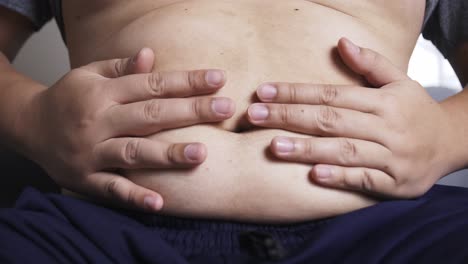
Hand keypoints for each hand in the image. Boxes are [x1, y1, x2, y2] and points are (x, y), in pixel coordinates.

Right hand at [19, 48, 234, 210]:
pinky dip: (135, 196)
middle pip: (151, 115)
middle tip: (224, 109)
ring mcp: (92, 151)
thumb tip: (151, 55)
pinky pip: (112, 188)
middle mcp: (99, 120)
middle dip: (190, 110)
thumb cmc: (67, 98)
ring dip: (167, 154)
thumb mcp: (88, 75)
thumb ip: (120, 68)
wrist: (27, 126)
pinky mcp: (85, 178)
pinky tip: (159, 202)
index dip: (187, 81)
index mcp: (104, 92)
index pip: (153, 84)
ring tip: (201, 152)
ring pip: (134, 151)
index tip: (218, 79)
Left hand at [247, 38, 456, 198]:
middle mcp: (387, 127)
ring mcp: (392, 156)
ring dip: (308, 149)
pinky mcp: (396, 183)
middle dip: (290, 117)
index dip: (296, 92)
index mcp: (384, 100)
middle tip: (254, 116)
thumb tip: (341, 42)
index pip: (332, 94)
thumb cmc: (417, 111)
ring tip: (274, 146)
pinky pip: (365, 180)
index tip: (264, 92)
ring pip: (345, 150)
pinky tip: (314, 175)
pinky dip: (341, 177)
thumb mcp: (400, 82)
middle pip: (331, 120)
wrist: (454, 144)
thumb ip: (371, 63)